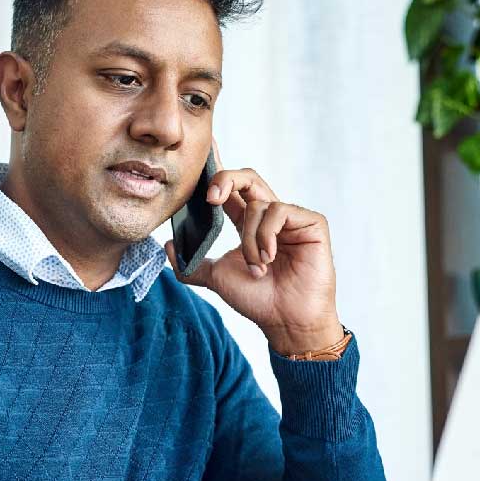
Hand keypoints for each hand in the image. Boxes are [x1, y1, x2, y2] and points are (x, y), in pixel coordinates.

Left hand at [164, 141, 343, 354]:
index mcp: (248, 223)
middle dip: (226, 179)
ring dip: (249, 238)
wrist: (286, 322)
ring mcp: (292, 219)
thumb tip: (168, 245)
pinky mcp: (311, 223)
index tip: (202, 158)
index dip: (218, 171)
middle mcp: (269, 216)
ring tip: (257, 266)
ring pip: (258, 204)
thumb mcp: (216, 278)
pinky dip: (266, 235)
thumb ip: (191, 263)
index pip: (231, 188)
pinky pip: (279, 211)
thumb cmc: (258, 301)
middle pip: (247, 178)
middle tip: (211, 198)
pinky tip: (270, 258)